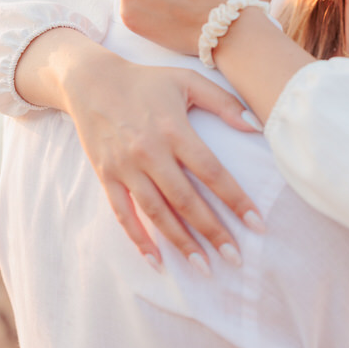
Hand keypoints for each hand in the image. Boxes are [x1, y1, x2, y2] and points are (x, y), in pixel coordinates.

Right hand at [61, 45, 264, 271]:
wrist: (90, 80)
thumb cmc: (147, 81)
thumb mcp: (187, 80)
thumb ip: (224, 103)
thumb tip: (257, 126)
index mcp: (174, 130)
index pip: (211, 172)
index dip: (235, 200)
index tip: (257, 225)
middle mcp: (149, 152)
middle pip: (186, 200)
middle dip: (213, 232)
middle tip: (236, 258)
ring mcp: (125, 167)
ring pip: (156, 213)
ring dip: (181, 243)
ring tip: (204, 267)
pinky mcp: (106, 176)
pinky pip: (122, 214)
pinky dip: (138, 239)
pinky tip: (157, 261)